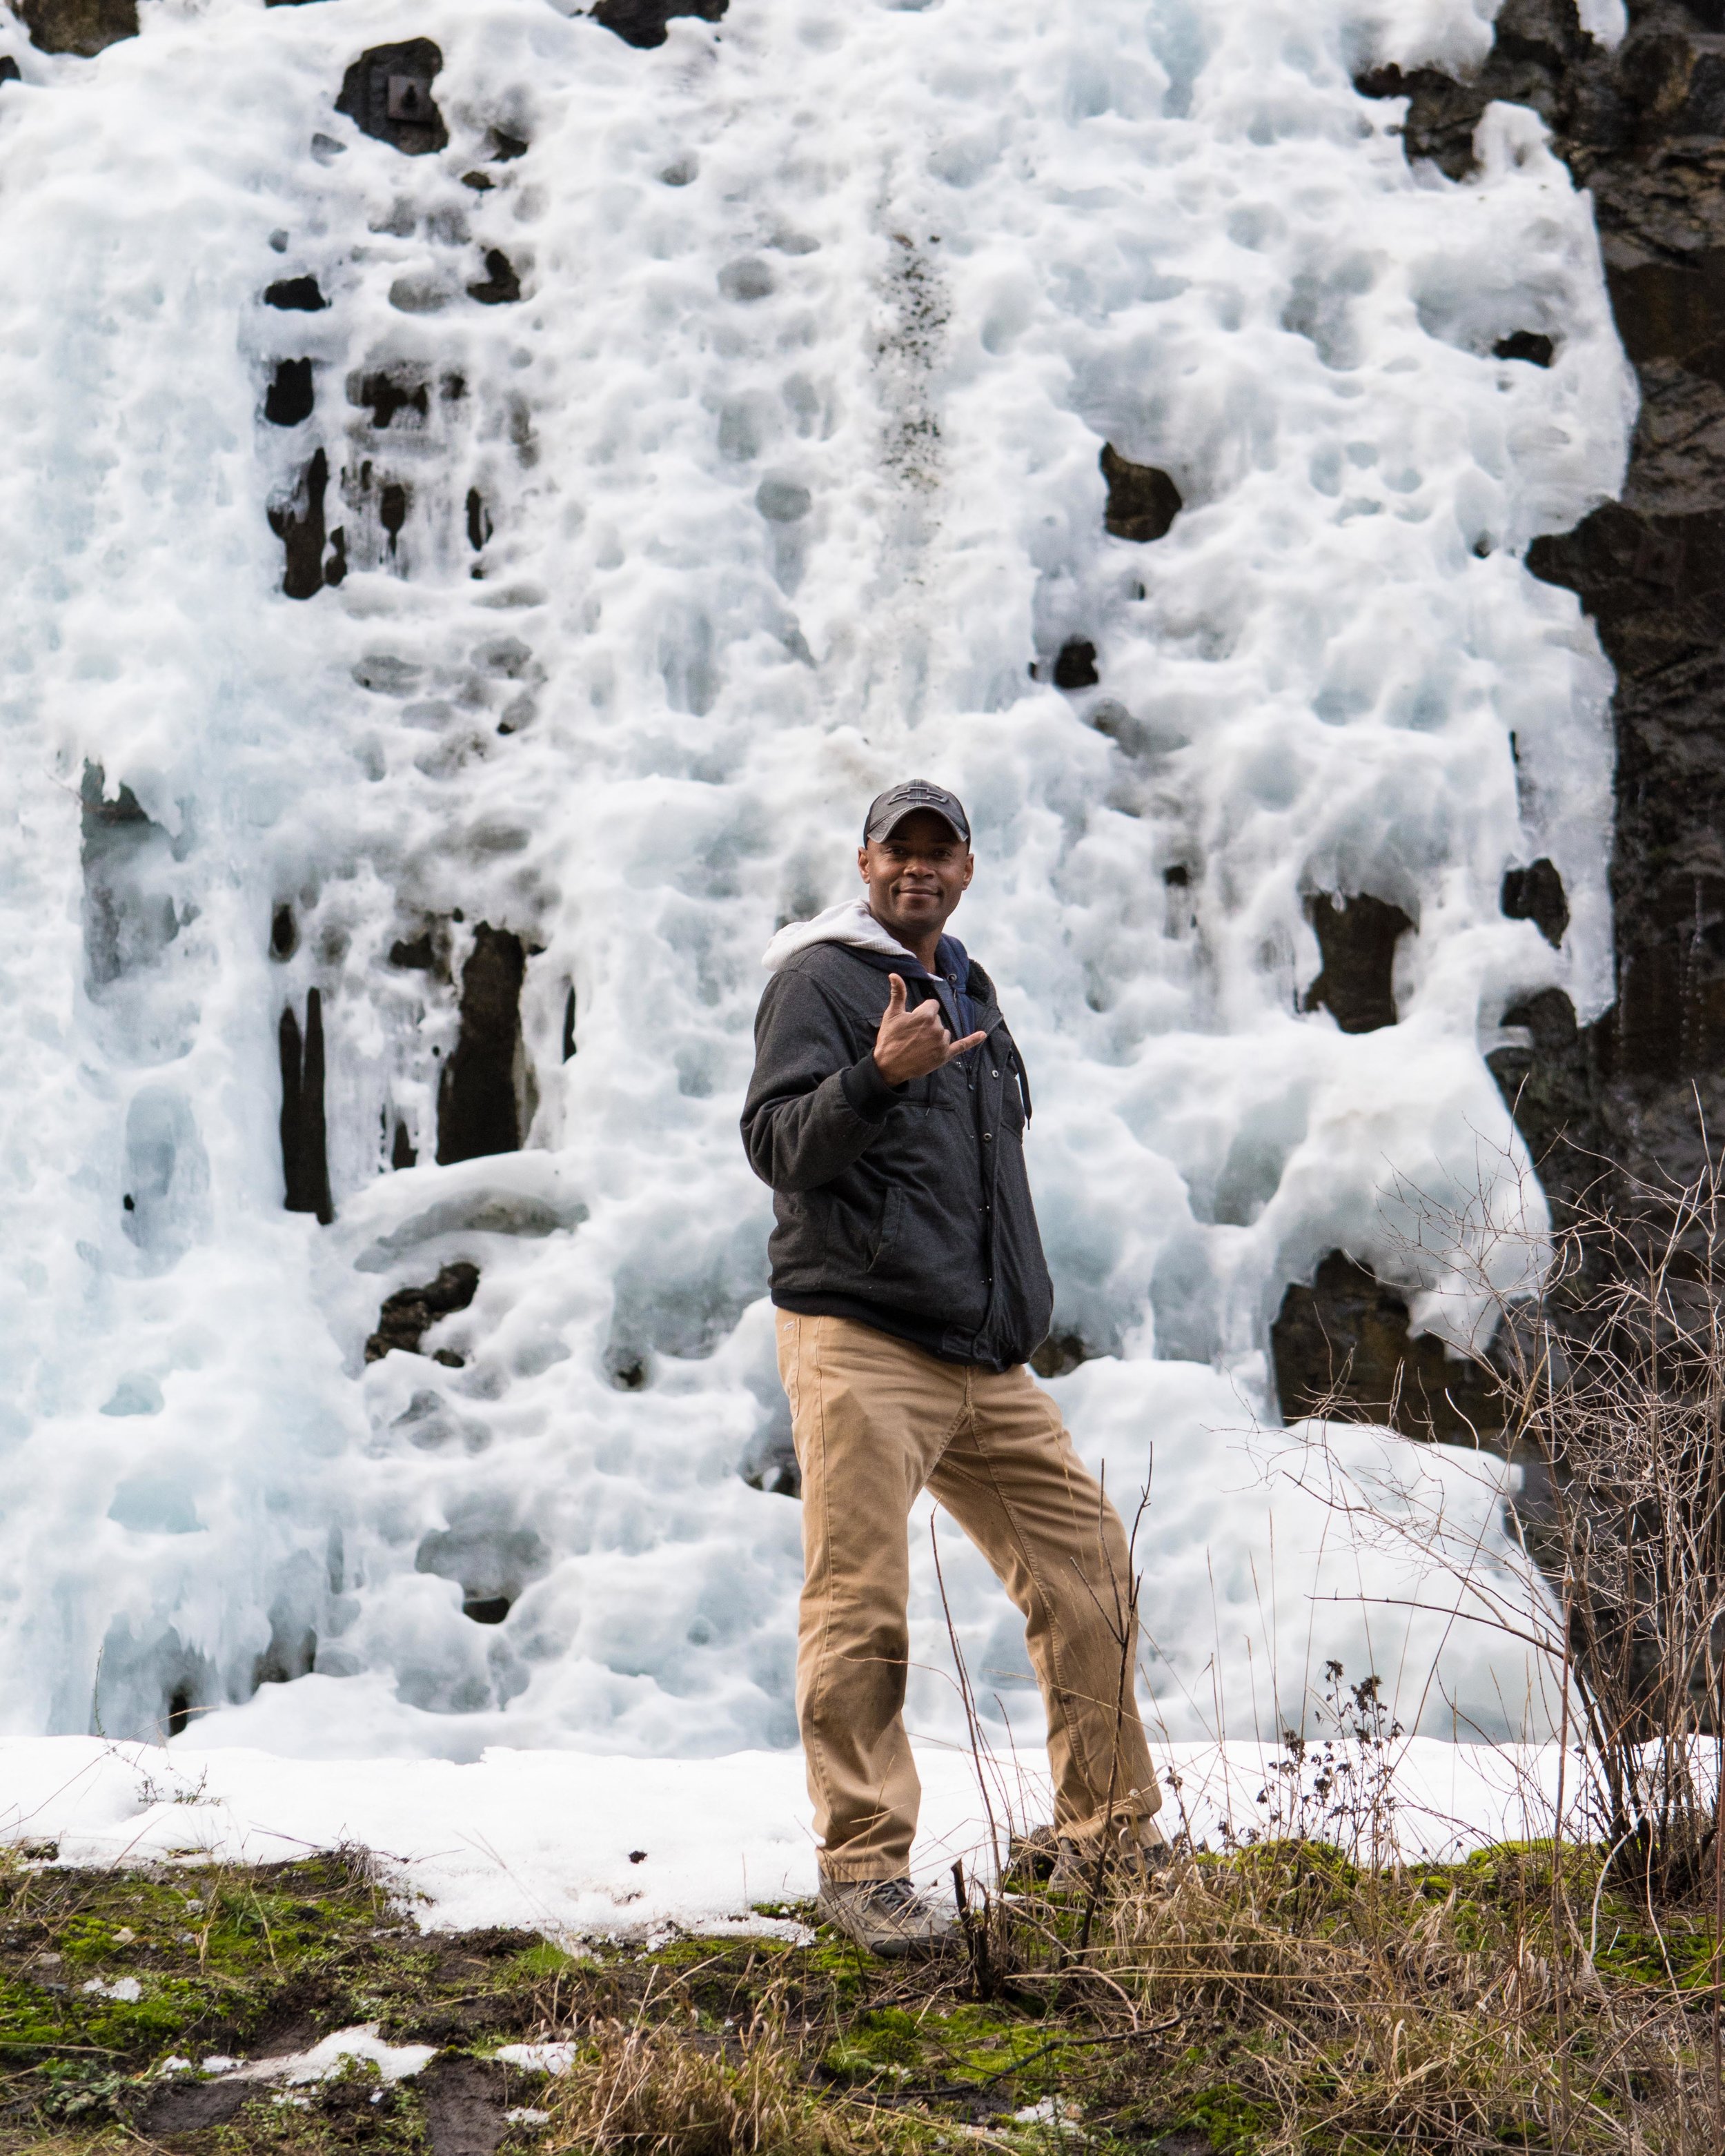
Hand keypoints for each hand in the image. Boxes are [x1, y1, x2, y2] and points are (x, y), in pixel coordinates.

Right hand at [872, 971, 987, 1085]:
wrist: (888, 1066)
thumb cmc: (889, 1039)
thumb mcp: (892, 1014)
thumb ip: (898, 993)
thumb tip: (894, 974)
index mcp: (926, 1016)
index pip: (932, 1005)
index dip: (922, 1012)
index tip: (912, 1021)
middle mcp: (937, 1028)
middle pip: (938, 1019)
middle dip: (927, 1025)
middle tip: (912, 1035)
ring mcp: (942, 1043)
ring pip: (944, 1032)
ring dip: (935, 1036)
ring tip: (919, 1045)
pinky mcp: (944, 1056)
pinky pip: (962, 1046)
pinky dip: (973, 1040)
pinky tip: (982, 1034)